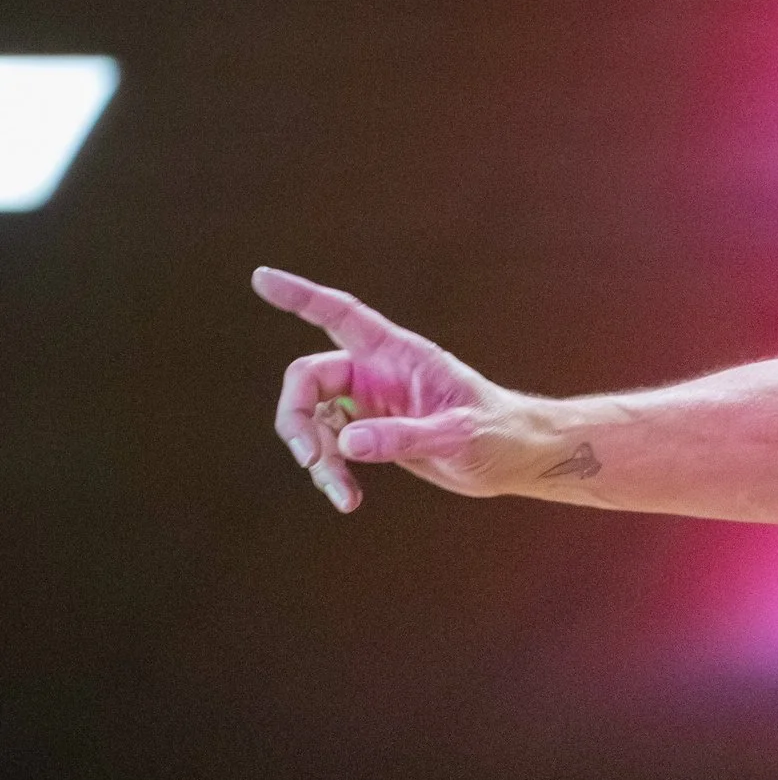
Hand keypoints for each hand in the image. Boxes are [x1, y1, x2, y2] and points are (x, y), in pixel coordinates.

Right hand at [254, 268, 534, 513]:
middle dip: (298, 417)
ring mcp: (371, 404)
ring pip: (316, 420)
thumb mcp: (457, 437)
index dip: (299, 296)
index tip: (261, 279)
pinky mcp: (372, 435)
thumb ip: (404, 436)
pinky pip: (332, 449)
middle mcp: (375, 373)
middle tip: (311, 459)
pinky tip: (348, 499)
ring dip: (317, 458)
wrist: (514, 460)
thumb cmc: (498, 434)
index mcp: (396, 353)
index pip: (338, 314)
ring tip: (343, 495)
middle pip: (309, 378)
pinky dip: (332, 473)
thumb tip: (346, 443)